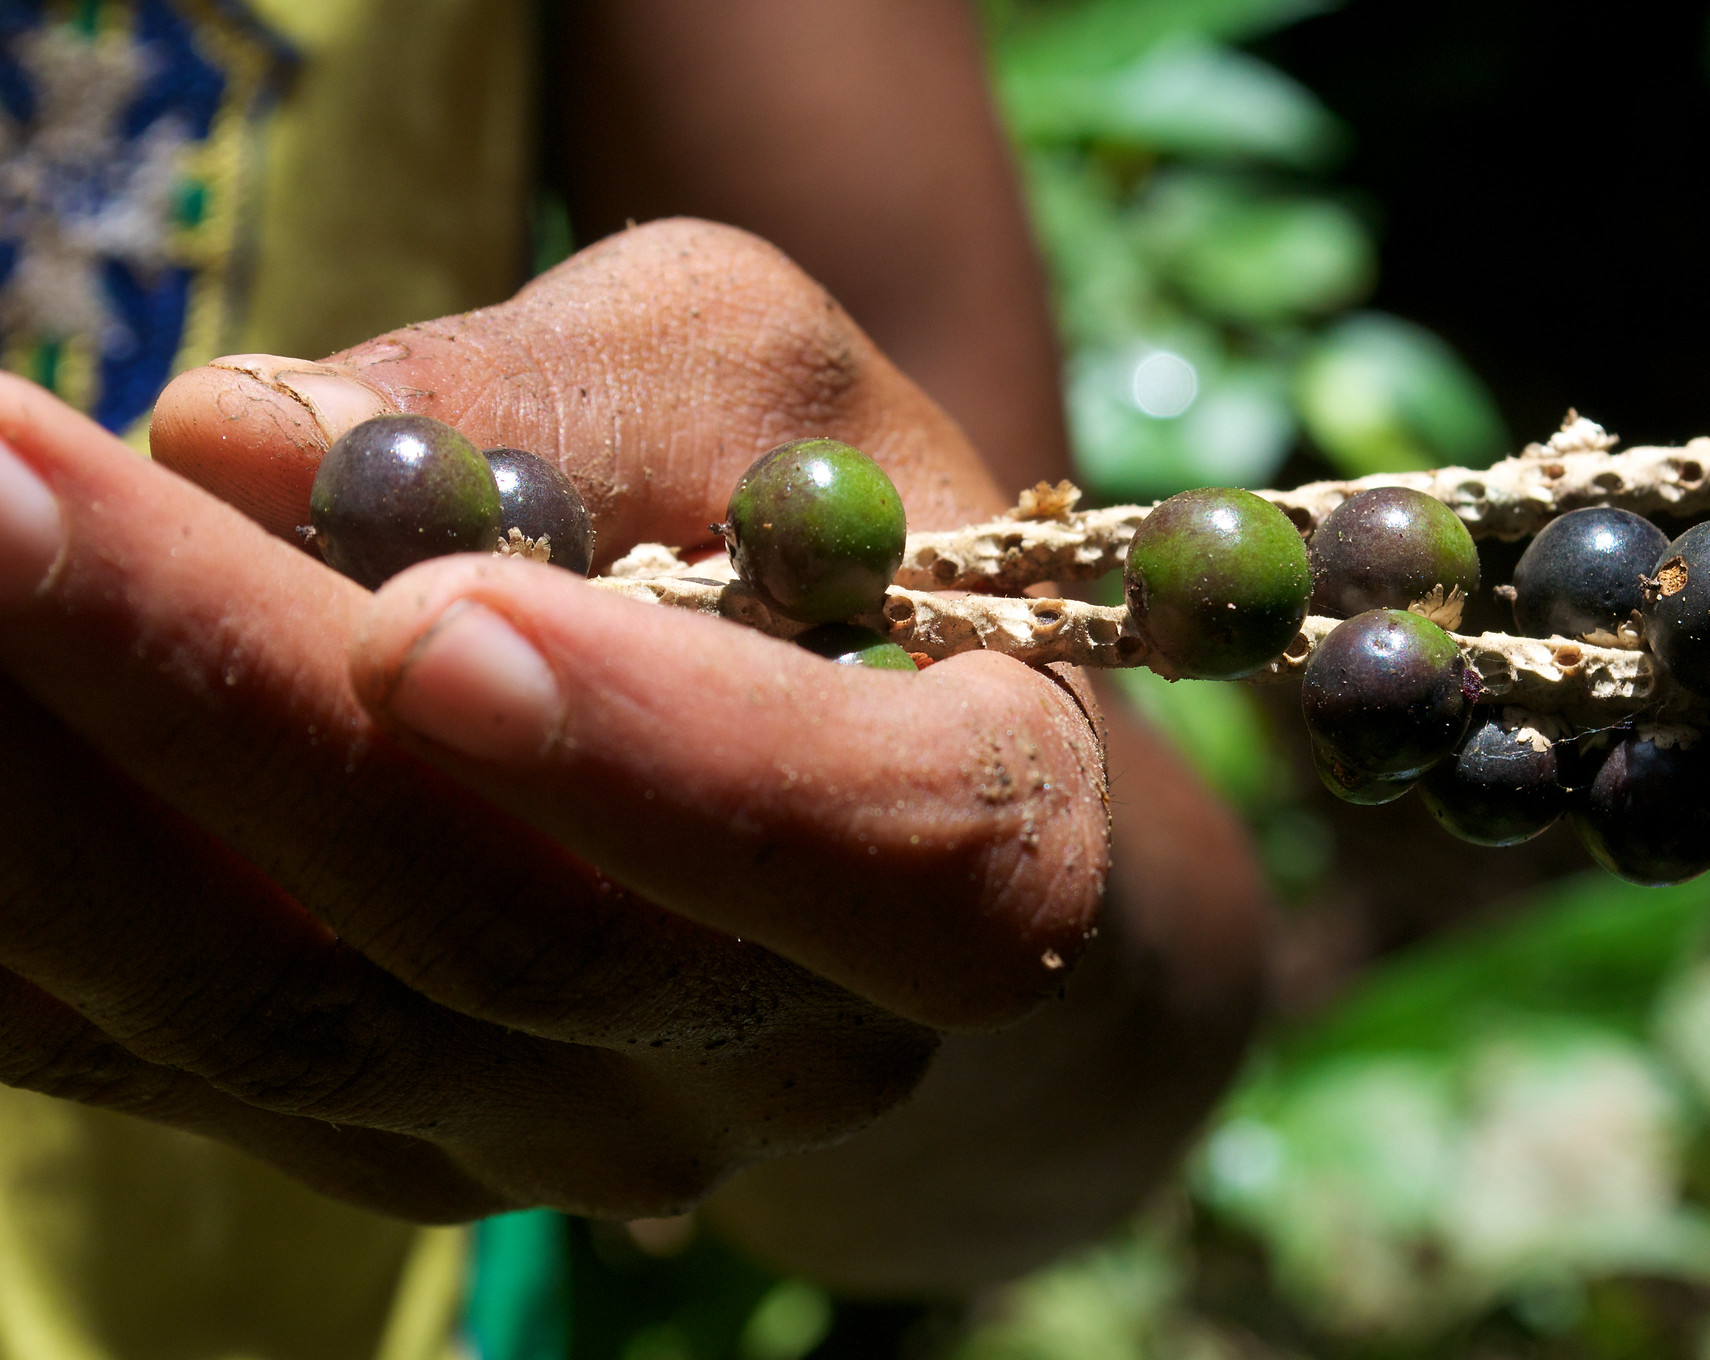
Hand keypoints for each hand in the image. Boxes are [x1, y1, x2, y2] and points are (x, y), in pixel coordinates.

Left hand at [0, 221, 1108, 1221]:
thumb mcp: (777, 390)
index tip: (434, 621)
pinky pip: (161, 1061)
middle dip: (237, 701)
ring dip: (58, 796)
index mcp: (982, 852)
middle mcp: (798, 1047)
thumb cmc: (823, 544)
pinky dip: (13, 892)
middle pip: (524, 943)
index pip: (891, 860)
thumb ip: (582, 393)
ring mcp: (585, 1131)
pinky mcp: (400, 1144)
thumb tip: (239, 439)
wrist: (832, 792)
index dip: (680, 770)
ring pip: (293, 1023)